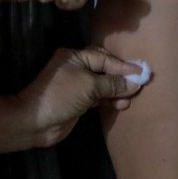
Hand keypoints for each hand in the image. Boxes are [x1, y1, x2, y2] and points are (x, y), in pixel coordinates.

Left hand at [0, 47, 144, 150]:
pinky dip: (110, 100)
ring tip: (131, 98)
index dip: (123, 66)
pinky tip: (121, 105)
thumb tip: (135, 83)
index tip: (142, 72)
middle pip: (105, 69)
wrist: (35, 122)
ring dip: (117, 91)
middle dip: (122, 77)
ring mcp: (77, 85)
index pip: (105, 57)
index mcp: (75, 57)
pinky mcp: (79, 102)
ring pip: (103, 85)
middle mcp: (76, 68)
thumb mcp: (89, 86)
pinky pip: (99, 97)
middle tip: (140, 84)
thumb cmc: (61, 96)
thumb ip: (112, 83)